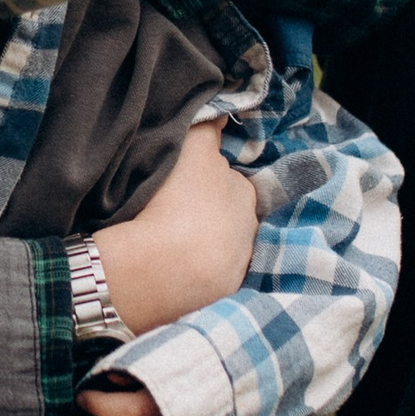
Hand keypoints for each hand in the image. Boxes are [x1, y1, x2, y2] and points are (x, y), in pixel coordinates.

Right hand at [90, 117, 255, 331]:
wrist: (163, 268)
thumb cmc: (179, 202)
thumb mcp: (193, 150)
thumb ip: (208, 129)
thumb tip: (222, 115)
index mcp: (245, 196)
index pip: (228, 182)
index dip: (205, 182)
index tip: (182, 188)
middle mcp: (250, 234)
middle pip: (226, 218)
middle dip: (208, 217)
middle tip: (172, 215)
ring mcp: (236, 271)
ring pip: (218, 250)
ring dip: (200, 248)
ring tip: (167, 247)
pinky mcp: (217, 300)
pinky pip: (204, 281)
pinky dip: (191, 276)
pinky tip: (168, 271)